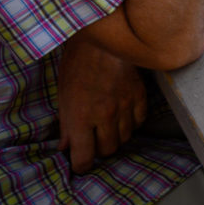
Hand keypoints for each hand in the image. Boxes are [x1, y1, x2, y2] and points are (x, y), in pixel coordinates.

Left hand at [57, 38, 147, 172]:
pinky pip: (140, 120)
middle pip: (108, 150)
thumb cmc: (77, 64)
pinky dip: (132, 122)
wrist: (102, 38)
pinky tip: (124, 116)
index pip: (84, 158)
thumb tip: (66, 145)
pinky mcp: (139, 95)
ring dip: (117, 137)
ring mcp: (125, 106)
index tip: (80, 163)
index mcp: (81, 118)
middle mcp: (105, 116)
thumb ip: (66, 124)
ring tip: (109, 128)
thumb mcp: (63, 95)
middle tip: (94, 142)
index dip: (81, 165)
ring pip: (126, 138)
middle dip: (100, 150)